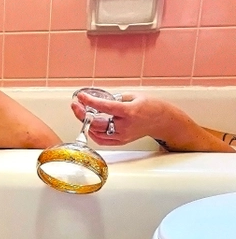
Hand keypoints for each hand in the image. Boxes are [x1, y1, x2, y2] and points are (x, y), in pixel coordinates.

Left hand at [70, 91, 192, 146]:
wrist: (162, 120)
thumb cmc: (150, 107)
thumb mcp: (134, 96)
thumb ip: (115, 99)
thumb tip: (98, 100)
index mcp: (129, 112)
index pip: (104, 107)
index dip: (90, 102)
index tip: (81, 97)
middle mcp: (124, 126)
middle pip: (97, 123)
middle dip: (82, 113)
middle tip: (75, 105)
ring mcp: (122, 136)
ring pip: (97, 132)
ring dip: (86, 122)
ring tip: (81, 112)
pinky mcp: (121, 141)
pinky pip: (102, 140)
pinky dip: (93, 133)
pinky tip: (89, 125)